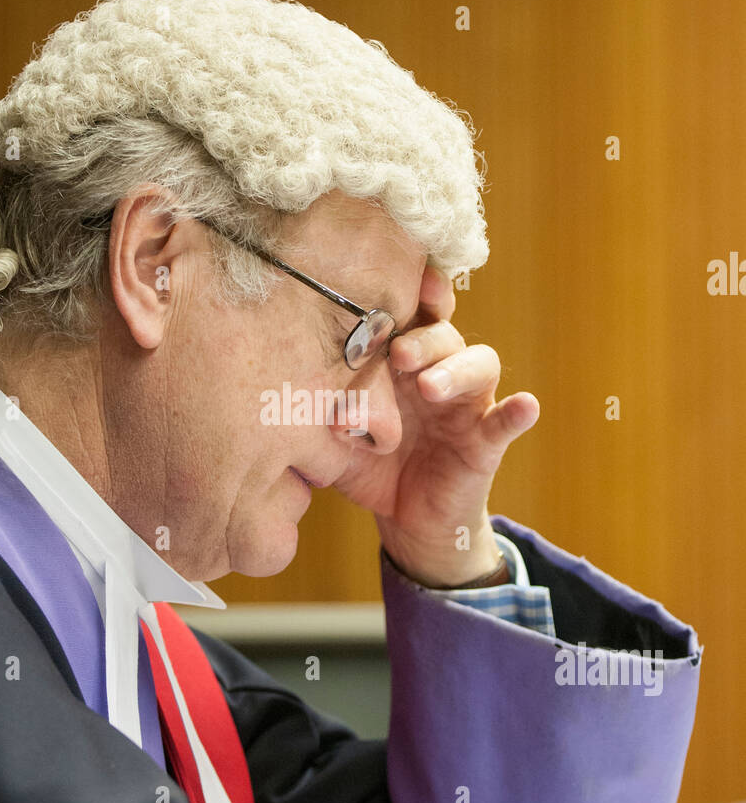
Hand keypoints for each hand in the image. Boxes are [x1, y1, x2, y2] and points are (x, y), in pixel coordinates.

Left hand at [334, 266, 538, 586]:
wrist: (406, 521)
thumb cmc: (370, 465)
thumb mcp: (335, 438)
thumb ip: (315, 413)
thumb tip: (276, 398)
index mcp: (400, 363)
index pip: (409, 316)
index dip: (409, 293)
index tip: (396, 281)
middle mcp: (437, 372)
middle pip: (443, 335)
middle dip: (423, 338)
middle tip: (398, 355)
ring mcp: (466, 405)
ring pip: (478, 366)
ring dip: (456, 370)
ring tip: (429, 388)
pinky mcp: (485, 442)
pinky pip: (506, 423)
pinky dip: (517, 413)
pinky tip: (525, 406)